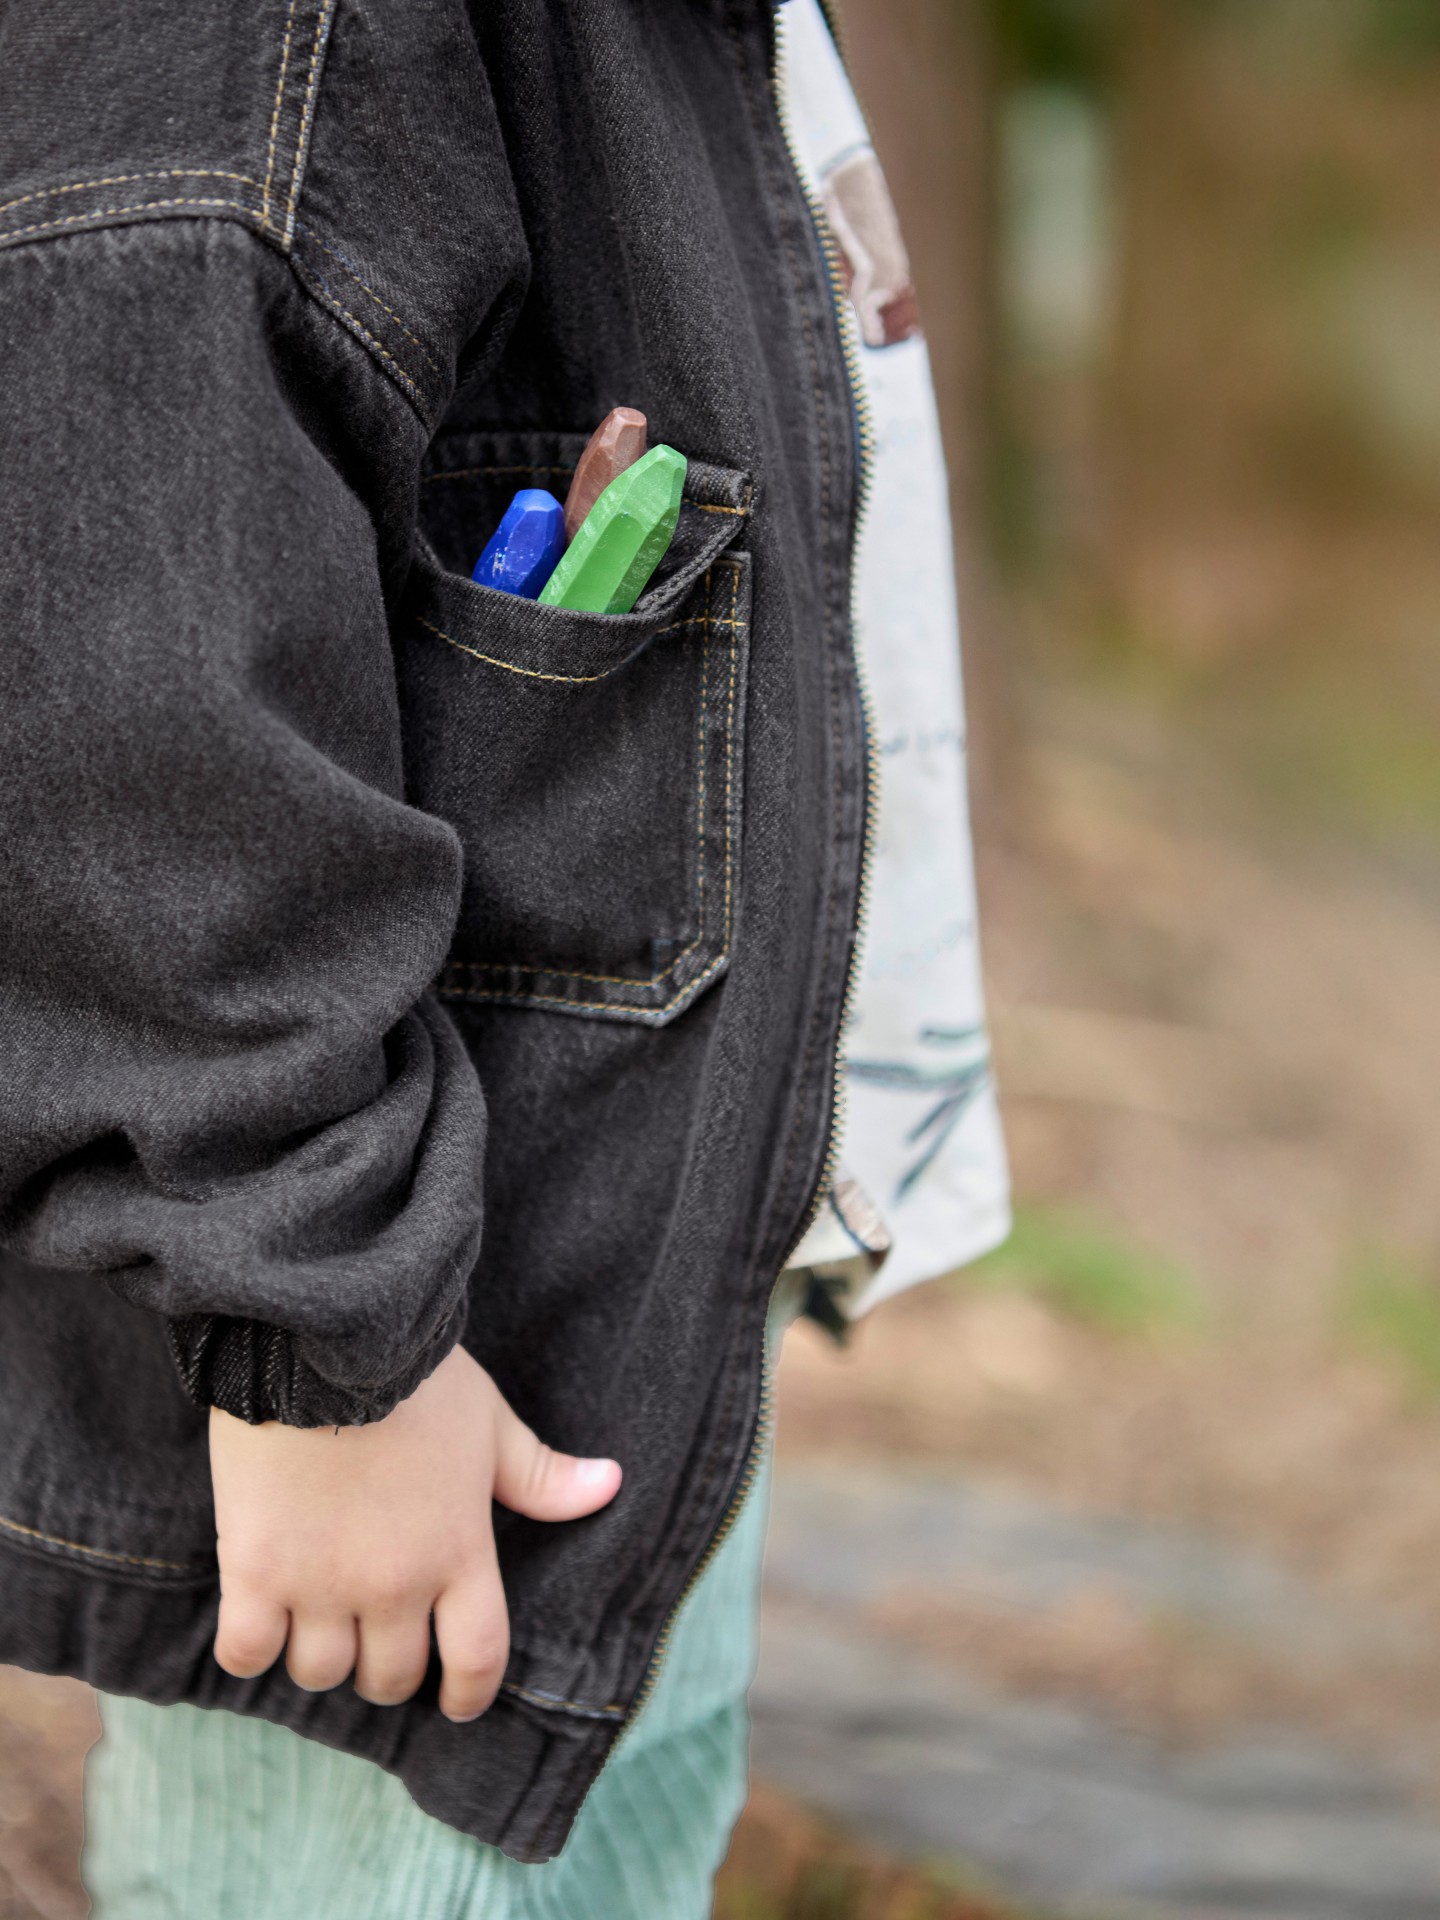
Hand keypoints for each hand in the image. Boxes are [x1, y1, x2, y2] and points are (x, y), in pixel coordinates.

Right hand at [208, 1343, 620, 1721]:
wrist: (323, 1340)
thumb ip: (541, 1473)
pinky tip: (257, 1620)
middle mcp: (394, 1585)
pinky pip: (246, 1652)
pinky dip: (251, 1648)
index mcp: (460, 1553)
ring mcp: (322, 1584)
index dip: (470, 1695)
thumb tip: (610, 1485)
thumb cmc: (417, 1378)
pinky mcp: (256, 1571)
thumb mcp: (490, 1422)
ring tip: (317, 1624)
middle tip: (377, 1640)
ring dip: (323, 1658)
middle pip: (393, 1678)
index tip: (458, 1702)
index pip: (478, 1660)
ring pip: (321, 1674)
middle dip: (389, 1670)